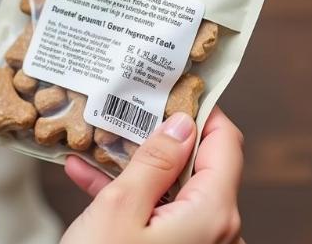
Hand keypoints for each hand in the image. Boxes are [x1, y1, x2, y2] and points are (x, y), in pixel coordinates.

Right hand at [63, 108, 243, 243]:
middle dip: (158, 134)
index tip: (174, 84)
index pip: (226, 143)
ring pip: (173, 189)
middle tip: (128, 105)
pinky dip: (129, 196)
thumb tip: (182, 123)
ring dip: (135, 164)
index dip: (202, 108)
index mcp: (213, 214)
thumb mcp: (121, 209)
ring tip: (98, 137)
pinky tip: (85, 175)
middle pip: (198, 165)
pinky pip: (159, 216)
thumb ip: (155, 161)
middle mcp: (217, 232)